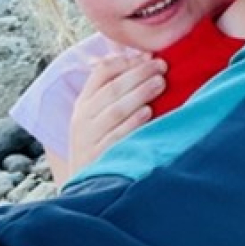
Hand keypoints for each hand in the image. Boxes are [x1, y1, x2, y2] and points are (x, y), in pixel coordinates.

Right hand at [65, 53, 166, 177]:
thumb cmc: (100, 144)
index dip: (126, 62)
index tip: (149, 56)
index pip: (101, 73)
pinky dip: (132, 123)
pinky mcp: (97, 157)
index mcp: (84, 103)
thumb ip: (116, 90)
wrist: (85, 189)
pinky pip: (116, 136)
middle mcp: (82, 118)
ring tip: (160, 83)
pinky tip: (148, 113)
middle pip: (112, 89)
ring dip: (139, 94)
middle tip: (162, 67)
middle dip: (139, 74)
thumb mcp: (98, 116)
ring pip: (115, 110)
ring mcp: (88, 138)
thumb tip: (146, 59)